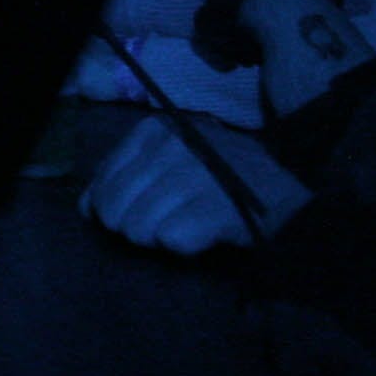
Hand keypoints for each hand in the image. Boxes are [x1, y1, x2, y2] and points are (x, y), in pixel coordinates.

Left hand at [83, 113, 310, 255]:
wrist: (289, 204)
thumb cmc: (224, 183)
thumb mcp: (172, 163)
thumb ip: (126, 178)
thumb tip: (85, 207)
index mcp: (156, 129)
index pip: (103, 179)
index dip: (113, 204)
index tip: (140, 210)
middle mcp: (172, 145)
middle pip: (115, 208)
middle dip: (134, 226)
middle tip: (167, 223)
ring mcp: (194, 175)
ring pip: (137, 228)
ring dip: (160, 238)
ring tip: (188, 225)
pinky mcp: (214, 208)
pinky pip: (170, 240)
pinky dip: (184, 246)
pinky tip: (205, 234)